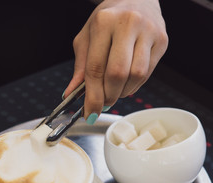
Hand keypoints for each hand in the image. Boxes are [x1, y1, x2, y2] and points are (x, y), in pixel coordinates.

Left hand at [64, 0, 167, 119]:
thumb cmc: (108, 18)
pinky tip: (126, 82)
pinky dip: (134, 85)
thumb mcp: (86, 37)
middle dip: (107, 96)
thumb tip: (71, 93)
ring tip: (113, 91)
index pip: (95, 67)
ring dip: (122, 92)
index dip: (91, 96)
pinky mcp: (162, 40)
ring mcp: (149, 32)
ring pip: (135, 76)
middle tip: (102, 102)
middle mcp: (128, 24)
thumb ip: (80, 67)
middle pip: (117, 74)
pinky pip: (147, 73)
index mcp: (103, 22)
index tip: (88, 112)